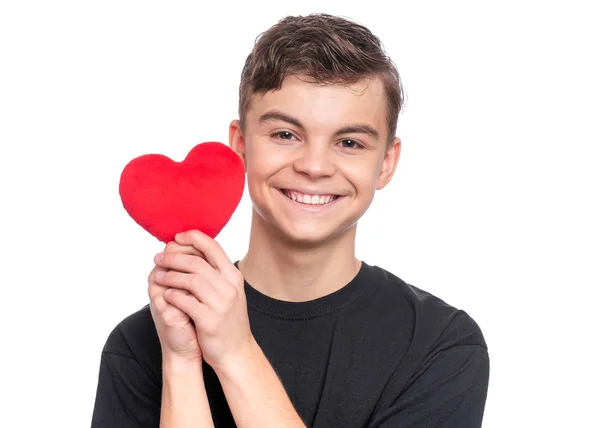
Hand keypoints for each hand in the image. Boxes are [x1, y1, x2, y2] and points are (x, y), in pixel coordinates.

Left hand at [153, 230, 253, 371]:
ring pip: (190, 280)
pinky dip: (173, 296)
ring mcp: (221, 304)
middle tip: (158, 257)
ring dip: (170, 276)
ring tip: (158, 276)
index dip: (193, 238)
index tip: (176, 237)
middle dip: (174, 257)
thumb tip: (196, 249)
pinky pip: (186, 302)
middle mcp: (230, 287)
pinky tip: (166, 295)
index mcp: (233, 276)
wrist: (236, 351)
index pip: (213, 247)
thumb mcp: (229, 291)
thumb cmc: (227, 319)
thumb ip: (216, 272)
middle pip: (197, 262)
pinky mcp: (209, 321)